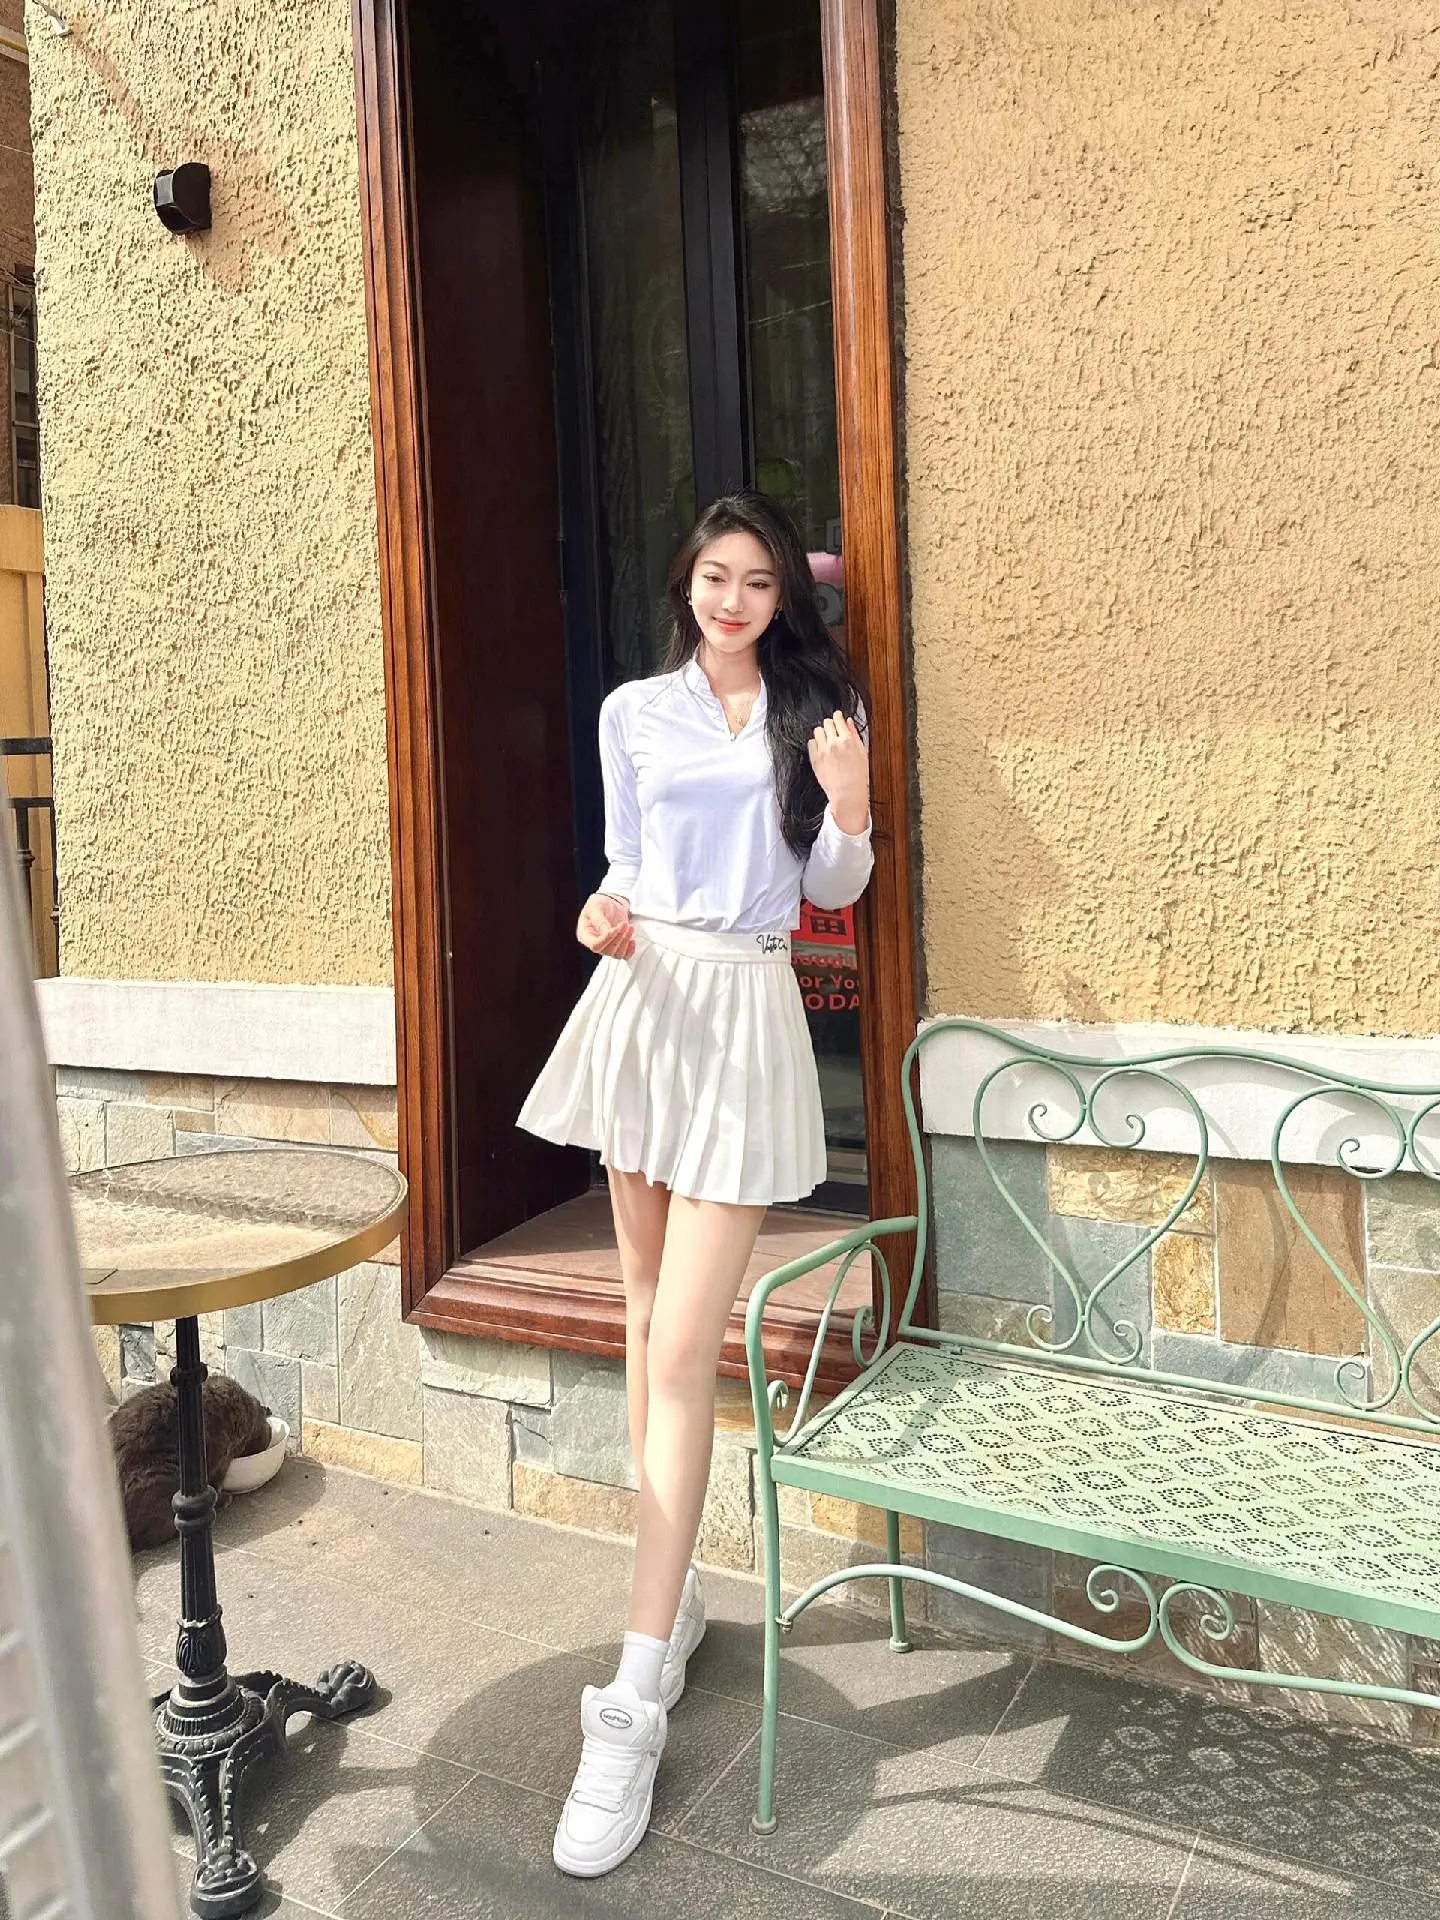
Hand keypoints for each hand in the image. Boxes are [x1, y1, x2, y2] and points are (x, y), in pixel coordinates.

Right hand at [577, 892, 634, 958]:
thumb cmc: (599, 903)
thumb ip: (599, 919)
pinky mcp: (617, 946)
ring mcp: (607, 946)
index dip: (606, 939)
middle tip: (624, 924)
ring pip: (617, 954)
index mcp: (585, 934)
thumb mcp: (596, 906)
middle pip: (607, 951)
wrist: (611, 903)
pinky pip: (624, 956)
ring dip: (625, 942)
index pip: (595, 945)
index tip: (615, 928)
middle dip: (618, 938)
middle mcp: (595, 943)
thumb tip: (606, 932)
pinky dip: (630, 950)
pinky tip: (632, 940)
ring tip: (630, 927)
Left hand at [807, 711, 868, 833]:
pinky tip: (821, 749)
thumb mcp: (863, 753)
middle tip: (833, 731)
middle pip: (826, 723)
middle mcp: (834, 743)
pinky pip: (810, 743)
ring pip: (817, 731)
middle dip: (830, 725)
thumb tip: (849, 721)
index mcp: (848, 740)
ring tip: (827, 741)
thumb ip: (855, 735)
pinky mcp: (814, 759)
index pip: (838, 719)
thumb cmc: (858, 776)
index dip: (838, 717)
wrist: (847, 794)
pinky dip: (815, 744)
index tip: (837, 717)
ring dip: (822, 734)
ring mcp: (823, 751)